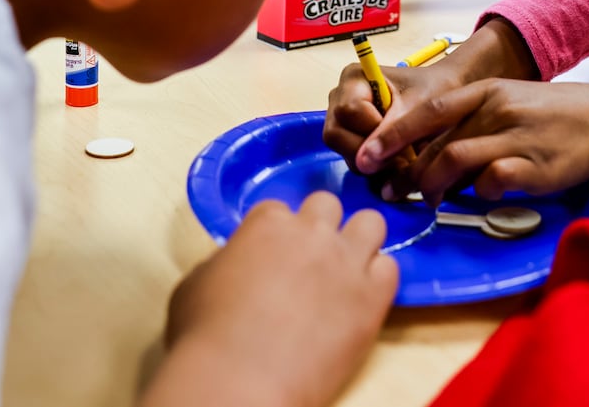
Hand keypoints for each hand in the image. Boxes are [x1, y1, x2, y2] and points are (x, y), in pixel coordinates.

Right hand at [150, 194, 396, 406]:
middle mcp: (312, 234)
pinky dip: (378, 279)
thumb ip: (224, 261)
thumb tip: (236, 264)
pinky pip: (391, 269)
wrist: (239, 381)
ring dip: (359, 241)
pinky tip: (361, 298)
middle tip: (311, 260)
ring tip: (346, 270)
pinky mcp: (372, 298)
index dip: (277, 234)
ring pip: (371, 224)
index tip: (273, 255)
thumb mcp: (197, 284)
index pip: (280, 209)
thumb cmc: (205, 338)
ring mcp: (346, 263)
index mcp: (267, 224)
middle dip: (320, 227)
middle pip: (328, 205)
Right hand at [322, 18, 540, 175]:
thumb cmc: (448, 88)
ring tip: (407, 172)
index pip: (345, 113)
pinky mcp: (365, 140)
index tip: (396, 150)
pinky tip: (406, 175)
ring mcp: (352, 118)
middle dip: (370, 154)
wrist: (466, 92)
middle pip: (337, 135)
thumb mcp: (427, 106)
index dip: (370, 136)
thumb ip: (398, 130)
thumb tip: (369, 160)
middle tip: (402, 168)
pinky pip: (361, 160)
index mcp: (355, 75)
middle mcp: (346, 94)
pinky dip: (382, 170)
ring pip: (347, 151)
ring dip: (376, 166)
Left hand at [361, 79, 588, 203]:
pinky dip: (478, 192)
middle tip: (393, 191)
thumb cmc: (549, 115)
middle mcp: (497, 111)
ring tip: (429, 200)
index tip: (364, 156)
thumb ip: (469, 123)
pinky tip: (480, 196)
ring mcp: (516, 138)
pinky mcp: (536, 167)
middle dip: (407, 172)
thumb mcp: (506, 103)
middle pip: (436, 143)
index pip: (427, 112)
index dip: (392, 135)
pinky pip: (492, 181)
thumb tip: (430, 155)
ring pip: (455, 161)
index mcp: (486, 93)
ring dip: (434, 186)